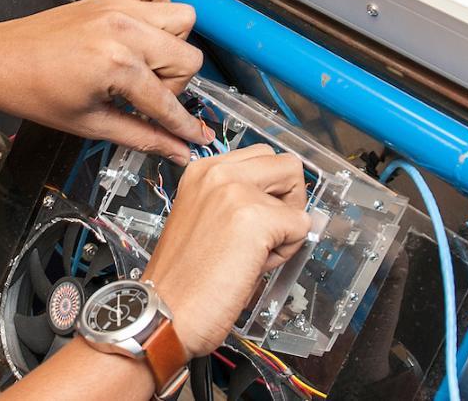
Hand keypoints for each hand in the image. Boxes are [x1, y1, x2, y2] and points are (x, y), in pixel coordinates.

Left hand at [0, 0, 209, 161]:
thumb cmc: (32, 91)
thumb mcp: (90, 124)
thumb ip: (142, 137)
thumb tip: (177, 151)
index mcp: (118, 64)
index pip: (168, 102)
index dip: (183, 127)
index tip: (196, 139)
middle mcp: (124, 29)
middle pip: (188, 57)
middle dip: (174, 85)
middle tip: (144, 97)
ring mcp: (118, 6)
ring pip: (182, 19)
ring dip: (170, 46)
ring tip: (142, 64)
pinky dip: (156, 5)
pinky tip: (138, 30)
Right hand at [143, 145, 311, 354]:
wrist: (166, 311)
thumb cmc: (184, 278)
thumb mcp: (205, 218)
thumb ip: (240, 200)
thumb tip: (285, 204)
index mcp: (202, 171)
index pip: (263, 157)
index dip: (271, 190)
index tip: (258, 216)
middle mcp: (218, 172)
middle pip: (287, 165)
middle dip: (289, 200)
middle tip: (266, 233)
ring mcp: (236, 192)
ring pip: (298, 194)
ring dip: (287, 225)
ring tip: (254, 252)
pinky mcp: (256, 218)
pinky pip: (301, 228)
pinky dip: (287, 252)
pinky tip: (253, 266)